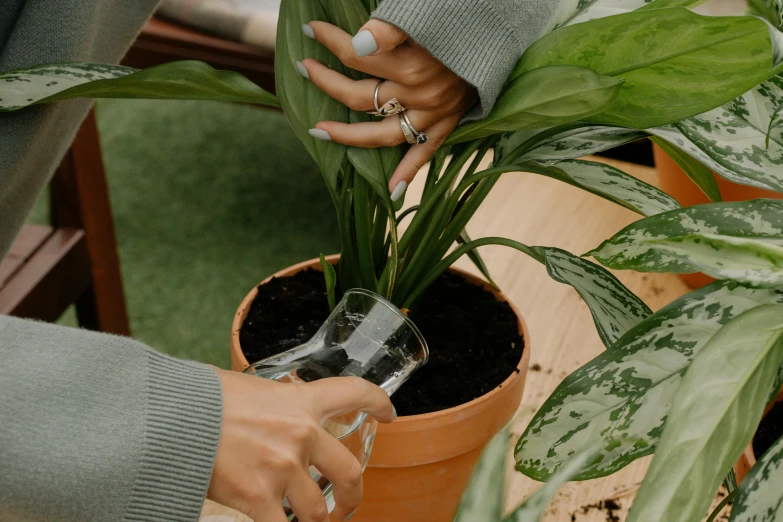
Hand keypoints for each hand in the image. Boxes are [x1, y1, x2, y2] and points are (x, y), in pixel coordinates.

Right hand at [207, 370, 394, 521]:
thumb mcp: (250, 388)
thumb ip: (274, 403)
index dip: (378, 403)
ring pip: (317, 511)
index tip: (388, 413)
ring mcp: (283, 469)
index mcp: (301, 401)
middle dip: (352, 496)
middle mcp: (301, 435)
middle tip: (347, 504)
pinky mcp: (259, 499)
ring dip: (317, 521)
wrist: (172, 416)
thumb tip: (272, 410)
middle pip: (349, 472)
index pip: (355, 392)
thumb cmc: (203, 397)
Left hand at [298, 19, 478, 199]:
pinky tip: (390, 192)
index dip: (330, 40)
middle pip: (360, 97)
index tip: (311, 28)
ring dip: (347, 135)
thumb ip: (393, 28)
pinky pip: (423, 154)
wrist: (503, 34)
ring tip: (319, 130)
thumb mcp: (427, 17)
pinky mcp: (446, 125)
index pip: (356, 55)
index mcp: (411, 64)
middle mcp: (419, 95)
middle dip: (326, 82)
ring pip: (381, 134)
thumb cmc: (462, 21)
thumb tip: (362, 40)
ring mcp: (432, 115)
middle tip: (304, 68)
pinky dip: (407, 173)